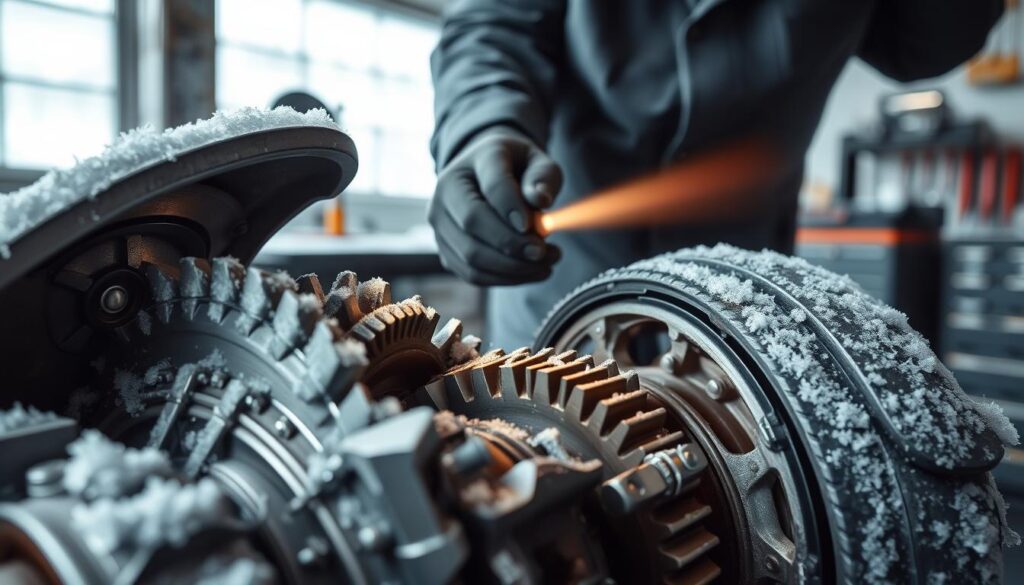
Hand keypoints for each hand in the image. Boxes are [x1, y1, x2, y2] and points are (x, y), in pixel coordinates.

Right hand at [429, 127, 561, 285]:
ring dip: (512, 267)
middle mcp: (446, 190)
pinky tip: (531, 273)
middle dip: (513, 244)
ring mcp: (440, 222)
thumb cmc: (518, 170)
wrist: (488, 177)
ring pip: (471, 255)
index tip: (538, 229)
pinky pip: (472, 273)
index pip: (492, 185)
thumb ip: (543, 178)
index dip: (513, 208)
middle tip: (547, 252)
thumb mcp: (538, 163)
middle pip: (473, 223)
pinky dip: (504, 279)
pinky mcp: (445, 249)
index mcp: (474, 160)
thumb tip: (540, 200)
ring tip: (547, 265)